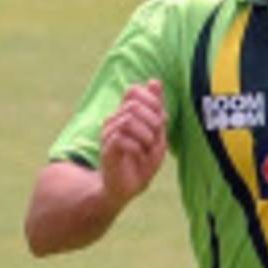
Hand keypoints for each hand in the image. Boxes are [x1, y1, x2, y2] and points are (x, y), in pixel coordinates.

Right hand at [100, 80, 167, 208]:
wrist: (128, 187)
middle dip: (152, 122)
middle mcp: (114, 119)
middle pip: (133, 106)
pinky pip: (122, 138)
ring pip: (128, 120)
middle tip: (155, 139)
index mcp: (126, 114)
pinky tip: (138, 155)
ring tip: (147, 149)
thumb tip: (154, 80)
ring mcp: (108, 133)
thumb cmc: (143, 162)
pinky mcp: (106, 149)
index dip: (151, 102)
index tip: (160, 120)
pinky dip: (137, 147)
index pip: (133, 91)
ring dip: (146, 136)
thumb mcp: (157, 134)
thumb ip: (156, 109)